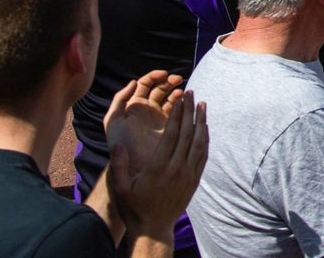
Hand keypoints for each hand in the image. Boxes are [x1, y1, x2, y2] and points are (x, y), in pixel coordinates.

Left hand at [103, 70, 187, 174]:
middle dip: (169, 81)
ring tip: (183, 92)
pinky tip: (185, 103)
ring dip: (177, 91)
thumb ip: (119, 99)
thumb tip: (133, 82)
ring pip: (170, 98)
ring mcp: (159, 117)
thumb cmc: (120, 144)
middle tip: (178, 80)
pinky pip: (177, 112)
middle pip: (160, 88)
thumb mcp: (113, 121)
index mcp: (134, 105)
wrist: (130, 166)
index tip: (164, 74)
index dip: (155, 76)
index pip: (146, 84)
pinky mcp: (169, 127)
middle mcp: (147, 109)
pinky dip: (182, 105)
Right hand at [105, 87, 206, 238]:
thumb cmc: (134, 208)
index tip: (180, 99)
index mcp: (158, 168)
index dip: (177, 115)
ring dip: (201, 121)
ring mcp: (188, 175)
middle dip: (190, 111)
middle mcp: (176, 169)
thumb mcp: (120, 188)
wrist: (153, 229)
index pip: (171, 135)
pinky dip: (205, 138)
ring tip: (202, 105)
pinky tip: (205, 127)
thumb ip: (118, 166)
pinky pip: (203, 155)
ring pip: (198, 142)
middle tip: (192, 93)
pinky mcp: (195, 180)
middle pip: (187, 134)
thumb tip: (118, 144)